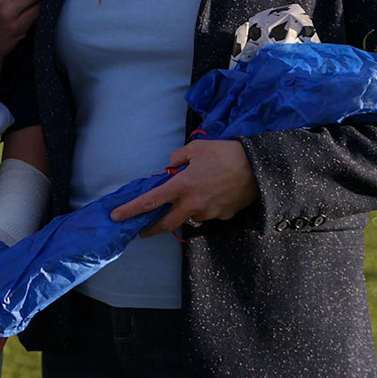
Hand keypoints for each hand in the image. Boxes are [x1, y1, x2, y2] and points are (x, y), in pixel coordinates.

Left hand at [111, 139, 258, 237]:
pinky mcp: (223, 216)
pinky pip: (208, 213)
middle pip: (165, 223)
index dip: (131, 210)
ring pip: (189, 216)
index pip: (151, 201)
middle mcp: (193, 204)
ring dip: (184, 210)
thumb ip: (178, 158)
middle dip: (150, 228)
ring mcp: (209, 213)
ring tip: (195, 193)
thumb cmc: (225, 154)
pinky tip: (214, 193)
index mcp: (182, 186)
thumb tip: (171, 168)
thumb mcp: (196, 148)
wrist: (259, 168)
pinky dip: (205, 206)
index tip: (117, 217)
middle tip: (142, 230)